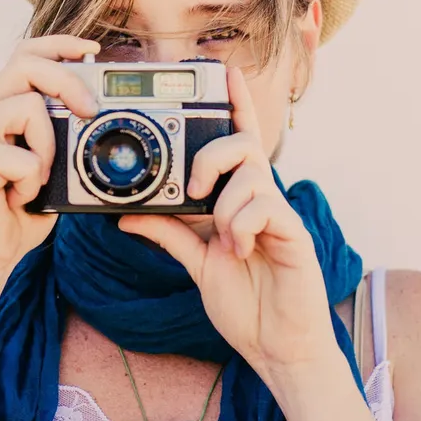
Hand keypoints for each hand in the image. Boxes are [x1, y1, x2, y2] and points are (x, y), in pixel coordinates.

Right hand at [0, 35, 100, 281]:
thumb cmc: (16, 211)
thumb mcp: (49, 164)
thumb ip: (62, 133)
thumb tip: (97, 111)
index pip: (25, 54)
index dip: (59, 44)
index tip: (91, 51)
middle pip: (25, 63)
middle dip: (67, 81)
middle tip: (91, 110)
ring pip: (28, 105)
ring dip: (49, 145)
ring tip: (40, 177)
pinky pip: (24, 156)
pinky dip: (33, 181)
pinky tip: (20, 198)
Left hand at [118, 67, 337, 384]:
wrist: (277, 347)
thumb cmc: (246, 304)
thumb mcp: (197, 264)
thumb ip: (168, 234)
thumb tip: (127, 214)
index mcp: (239, 200)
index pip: (237, 142)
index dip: (233, 106)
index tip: (223, 72)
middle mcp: (260, 200)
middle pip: (242, 146)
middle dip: (211, 157)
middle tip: (193, 191)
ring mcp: (279, 215)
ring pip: (251, 174)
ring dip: (225, 204)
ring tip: (223, 240)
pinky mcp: (293, 234)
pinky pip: (265, 206)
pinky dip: (241, 225)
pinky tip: (240, 249)